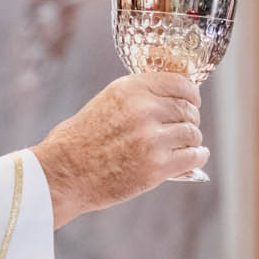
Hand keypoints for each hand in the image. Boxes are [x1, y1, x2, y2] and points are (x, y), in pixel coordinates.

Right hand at [29, 72, 204, 227]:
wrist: (61, 175)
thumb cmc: (76, 143)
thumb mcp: (103, 104)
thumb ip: (135, 99)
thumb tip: (167, 102)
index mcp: (130, 89)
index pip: (179, 83)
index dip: (191, 94)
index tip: (192, 102)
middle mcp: (143, 110)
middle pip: (187, 110)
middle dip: (190, 119)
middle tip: (186, 129)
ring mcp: (151, 139)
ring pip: (192, 134)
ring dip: (192, 141)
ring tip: (186, 147)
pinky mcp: (156, 167)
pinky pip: (193, 157)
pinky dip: (197, 157)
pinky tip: (195, 158)